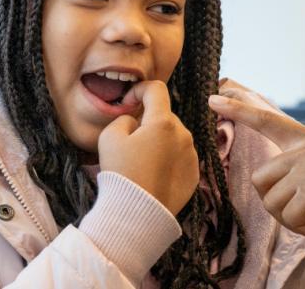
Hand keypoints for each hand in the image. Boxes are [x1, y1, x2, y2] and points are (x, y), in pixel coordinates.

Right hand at [98, 81, 198, 214]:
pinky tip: (153, 174)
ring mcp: (191, 155)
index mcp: (163, 122)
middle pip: (164, 116)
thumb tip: (135, 120)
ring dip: (160, 141)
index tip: (128, 103)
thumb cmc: (121, 173)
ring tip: (142, 162)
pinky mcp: (194, 174)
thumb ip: (124, 118)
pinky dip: (168, 159)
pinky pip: (181, 157)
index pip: (156, 89)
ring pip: (174, 136)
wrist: (136, 215)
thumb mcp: (109, 137)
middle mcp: (183, 135)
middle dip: (148, 121)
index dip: (139, 90)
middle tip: (130, 141)